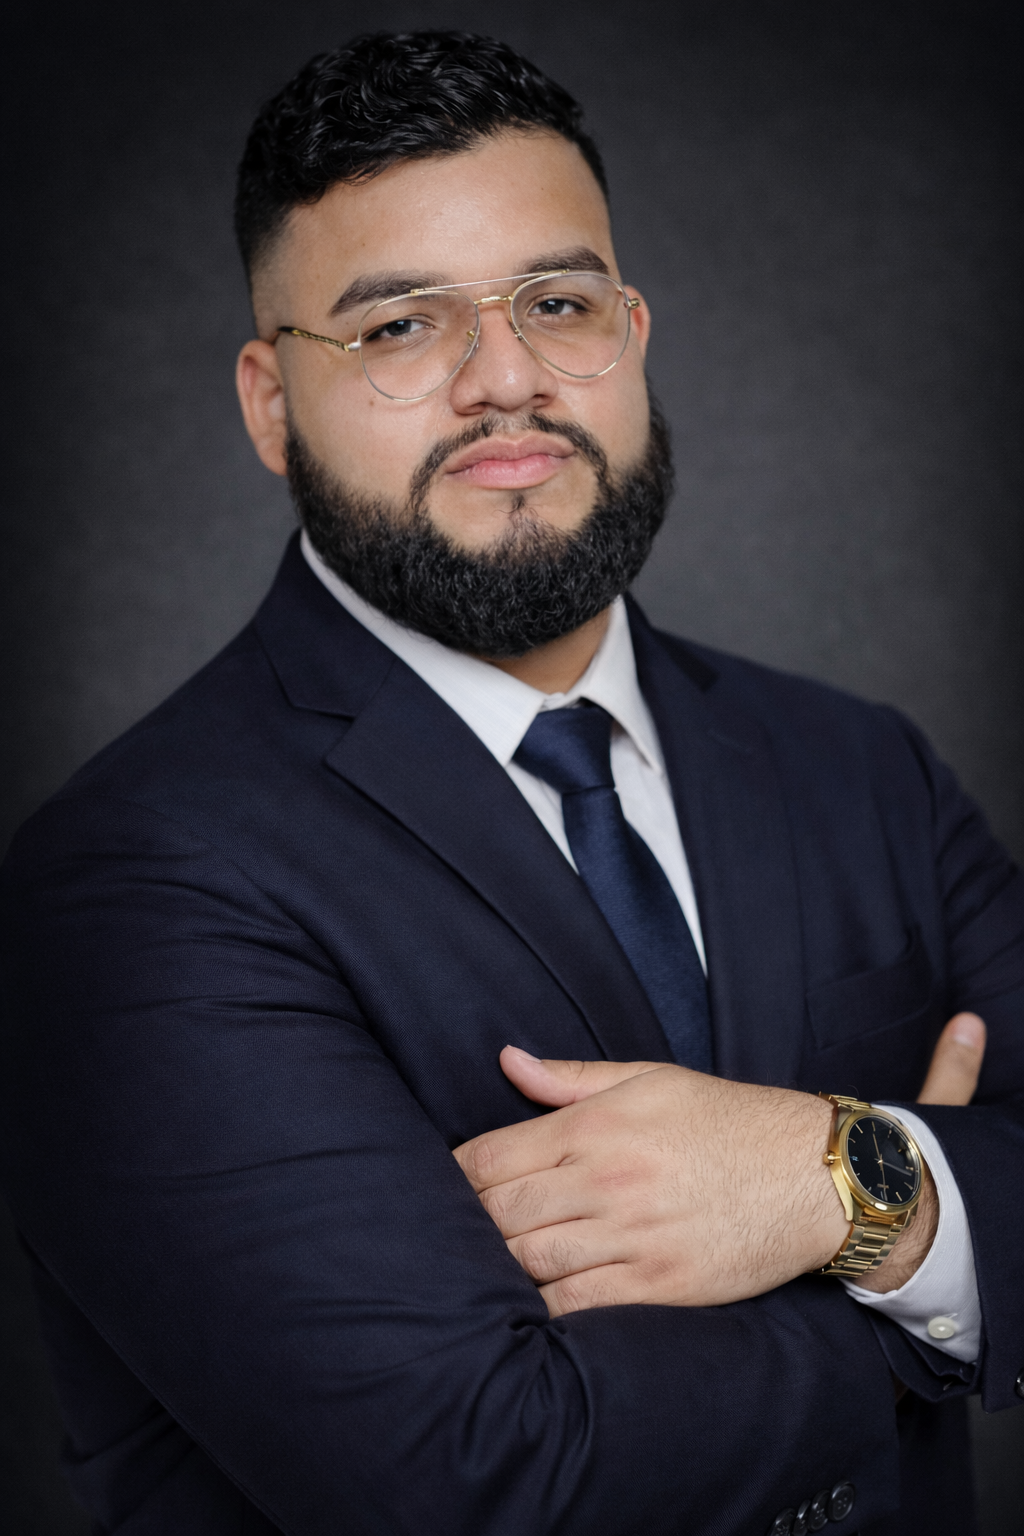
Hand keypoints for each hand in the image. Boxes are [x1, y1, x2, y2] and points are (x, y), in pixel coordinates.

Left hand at [453, 1012, 984, 1316]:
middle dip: (468, 1225)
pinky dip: (544, 1307)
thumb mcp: (649, 1079)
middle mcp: (606, 1182)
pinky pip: (576, 1308)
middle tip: (454, 1233)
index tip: (442, 1188)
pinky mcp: (658, 1288)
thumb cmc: (727, 1120)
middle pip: (496, 1215)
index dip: (453, 1177)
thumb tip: (506, 1059)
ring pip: (526, 1264)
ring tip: (484, 1268)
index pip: (489, 1158)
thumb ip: (570, 1077)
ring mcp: (631, 1239)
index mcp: (595, 1127)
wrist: (813, 1175)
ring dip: (500, 1267)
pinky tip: (532, 1300)